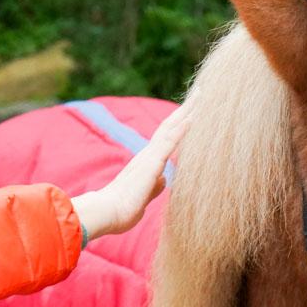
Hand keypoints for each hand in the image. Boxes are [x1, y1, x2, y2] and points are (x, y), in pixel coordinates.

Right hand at [70, 96, 195, 239]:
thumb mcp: (144, 196)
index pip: (167, 138)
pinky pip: (170, 143)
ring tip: (200, 96)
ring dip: (186, 112)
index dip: (179, 124)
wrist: (106, 213)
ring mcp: (150, 157)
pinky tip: (193, 117)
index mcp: (147, 163)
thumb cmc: (122, 209)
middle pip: (169, 126)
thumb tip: (163, 179)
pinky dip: (182, 129)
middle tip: (199, 93)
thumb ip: (154, 186)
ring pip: (171, 128)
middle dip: (185, 110)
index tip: (192, 111)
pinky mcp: (152, 164)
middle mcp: (148, 155)